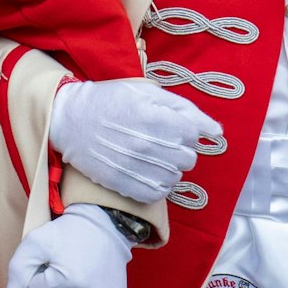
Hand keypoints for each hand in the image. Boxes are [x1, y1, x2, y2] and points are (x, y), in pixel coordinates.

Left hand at [4, 204, 132, 287]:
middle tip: (67, 265)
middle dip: (52, 287)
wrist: (105, 227)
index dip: (40, 275)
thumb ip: (17, 273)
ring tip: (80, 273)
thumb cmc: (68, 233)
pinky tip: (92, 283)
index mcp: (71, 284)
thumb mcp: (35, 242)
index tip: (53, 261)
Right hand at [49, 78, 219, 203]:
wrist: (70, 119)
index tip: (170, 126)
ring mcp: (136, 167)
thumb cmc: (110, 101)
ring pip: (174, 177)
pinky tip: (146, 172)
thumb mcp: (148, 93)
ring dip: (168, 168)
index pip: (194, 135)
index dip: (185, 130)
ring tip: (151, 157)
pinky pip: (157, 193)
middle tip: (160, 142)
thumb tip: (217, 131)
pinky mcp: (123, 184)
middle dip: (179, 150)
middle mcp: (148, 145)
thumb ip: (185, 109)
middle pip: (188, 159)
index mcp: (157, 119)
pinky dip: (156, 185)